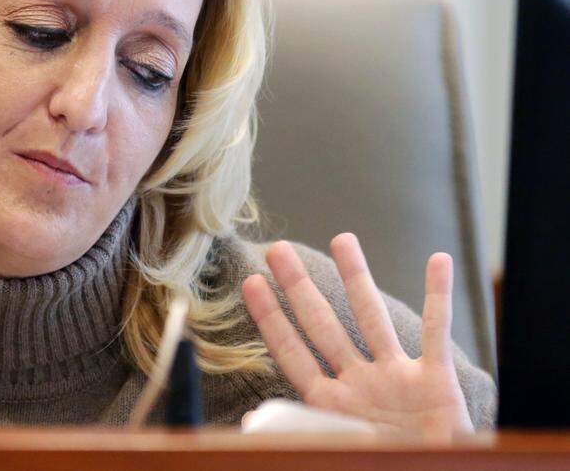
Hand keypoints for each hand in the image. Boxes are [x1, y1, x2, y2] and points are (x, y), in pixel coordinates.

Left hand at [241, 233, 472, 436]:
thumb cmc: (384, 465)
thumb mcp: (337, 454)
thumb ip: (300, 433)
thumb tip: (248, 424)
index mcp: (330, 406)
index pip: (292, 353)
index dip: (271, 319)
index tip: (252, 283)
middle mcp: (359, 384)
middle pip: (323, 325)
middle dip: (298, 286)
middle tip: (277, 249)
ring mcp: (396, 379)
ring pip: (372, 317)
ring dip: (357, 277)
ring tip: (342, 238)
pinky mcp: (436, 382)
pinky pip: (437, 332)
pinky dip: (439, 297)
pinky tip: (436, 262)